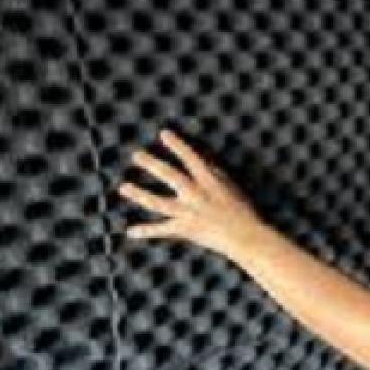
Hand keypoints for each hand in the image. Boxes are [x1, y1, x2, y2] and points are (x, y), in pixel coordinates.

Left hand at [117, 128, 266, 257]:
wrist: (244, 235)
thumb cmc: (242, 209)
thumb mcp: (230, 185)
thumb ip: (213, 172)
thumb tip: (199, 160)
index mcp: (208, 180)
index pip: (190, 157)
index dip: (177, 144)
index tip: (164, 134)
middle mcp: (195, 193)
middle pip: (168, 175)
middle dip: (151, 163)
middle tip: (136, 155)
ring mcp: (187, 212)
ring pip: (157, 202)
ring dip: (139, 194)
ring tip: (124, 187)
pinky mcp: (184, 229)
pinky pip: (161, 230)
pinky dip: (146, 231)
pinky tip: (130, 231)